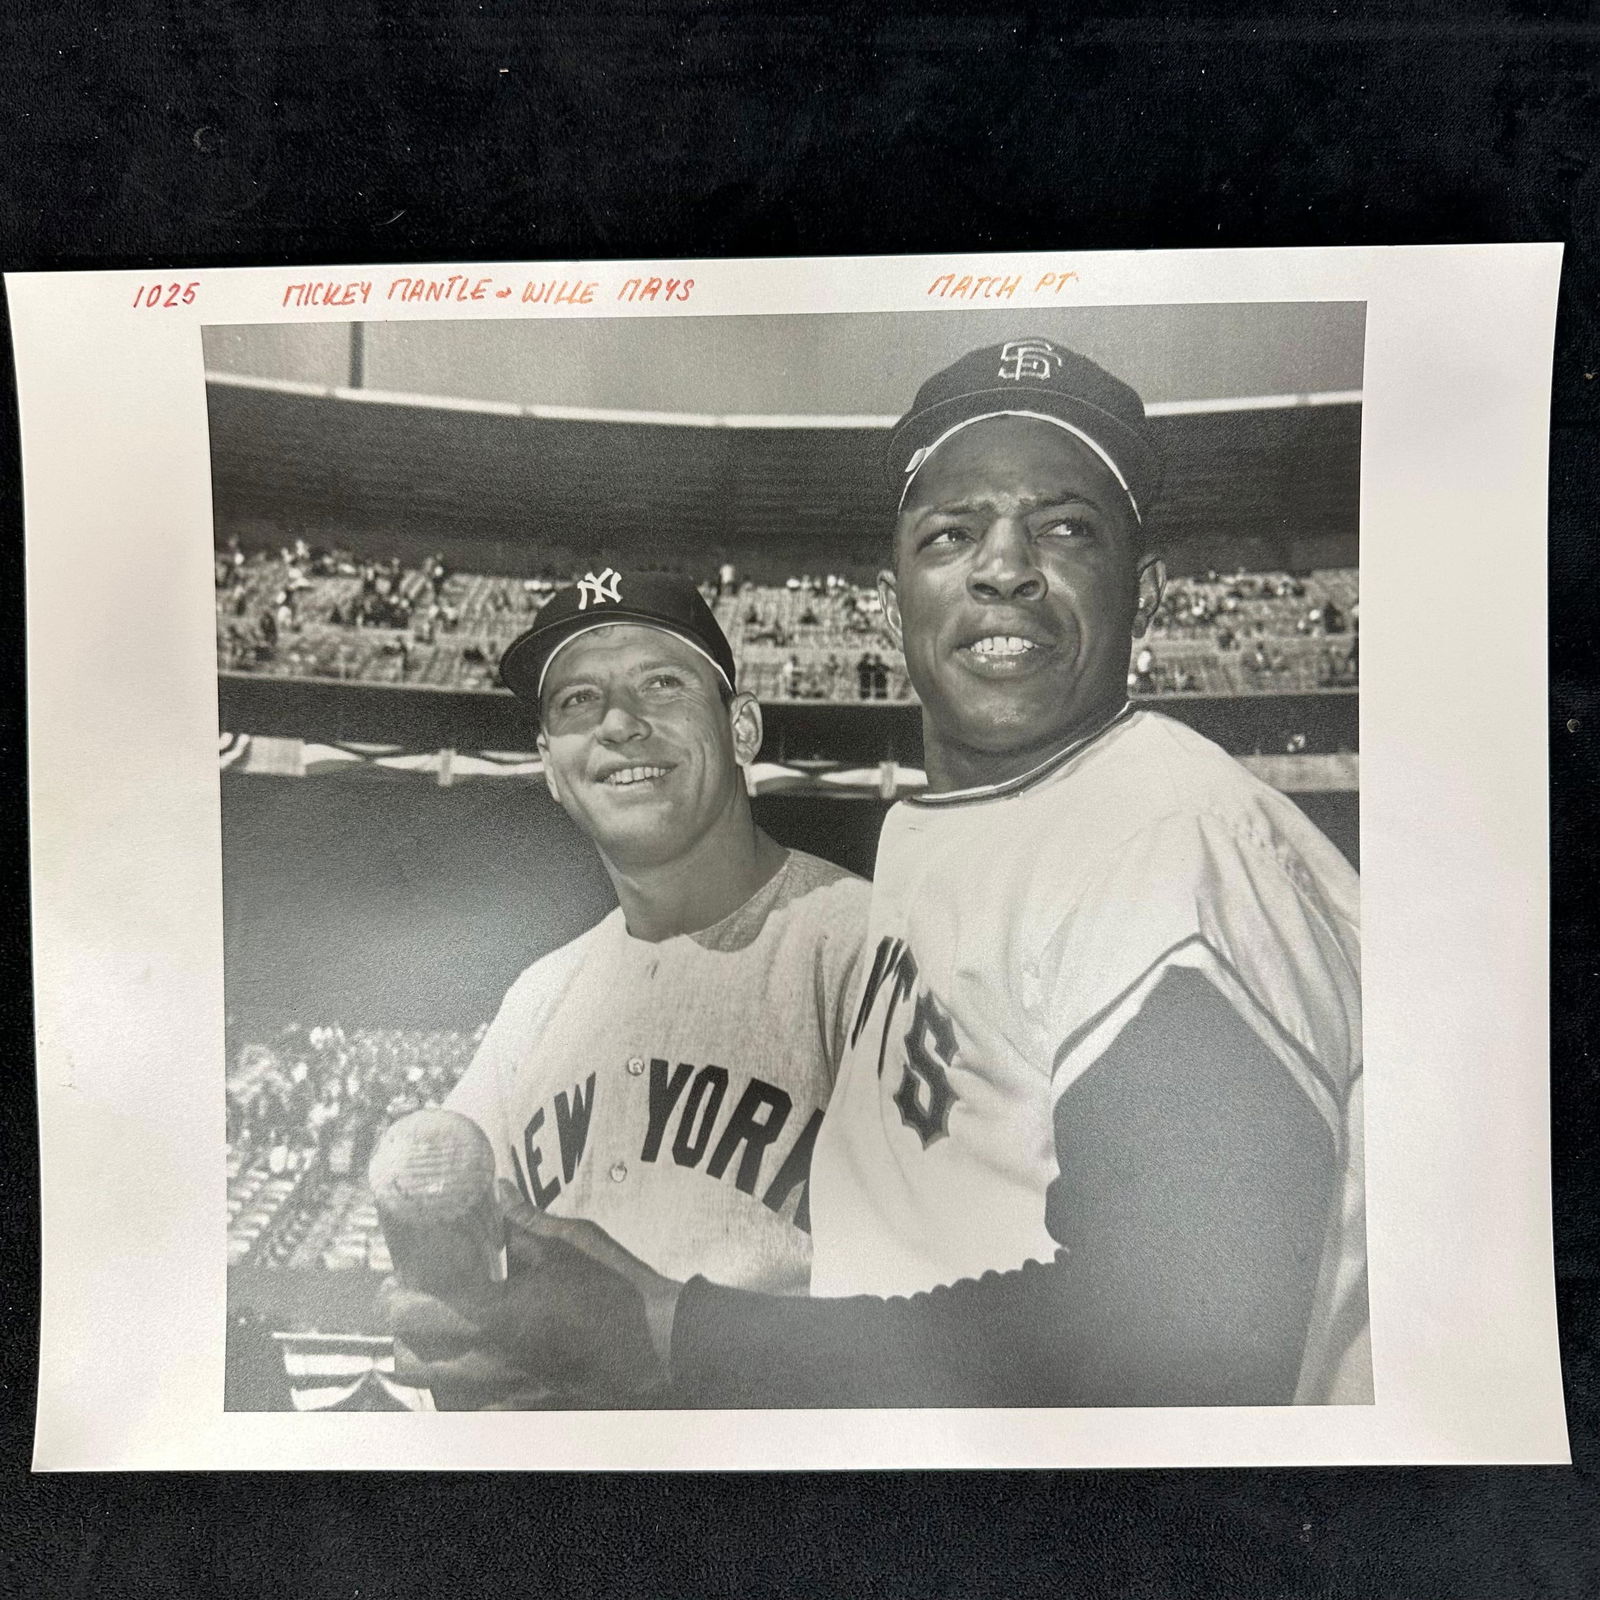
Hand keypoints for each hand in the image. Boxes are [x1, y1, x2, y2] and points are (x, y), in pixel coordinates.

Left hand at [379, 1182, 682, 1407]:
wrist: (661, 1343)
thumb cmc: (616, 1287)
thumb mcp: (569, 1242)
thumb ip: (522, 1219)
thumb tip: (497, 1188)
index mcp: (495, 1314)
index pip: (413, 1315)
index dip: (393, 1299)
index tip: (397, 1284)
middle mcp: (490, 1361)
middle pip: (410, 1364)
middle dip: (402, 1337)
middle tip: (416, 1311)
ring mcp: (507, 1393)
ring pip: (437, 1394)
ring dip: (431, 1366)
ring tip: (447, 1339)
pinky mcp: (528, 1410)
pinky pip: (476, 1411)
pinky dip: (466, 1392)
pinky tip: (484, 1367)